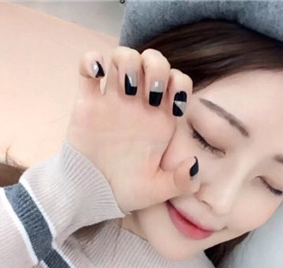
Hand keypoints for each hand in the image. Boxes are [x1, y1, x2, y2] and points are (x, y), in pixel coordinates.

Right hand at [65, 46, 199, 213]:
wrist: (92, 194)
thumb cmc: (126, 191)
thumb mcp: (156, 190)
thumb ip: (180, 181)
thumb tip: (195, 165)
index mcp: (160, 120)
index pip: (178, 82)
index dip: (180, 85)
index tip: (173, 107)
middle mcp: (138, 105)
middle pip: (152, 62)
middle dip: (156, 67)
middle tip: (150, 94)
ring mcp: (112, 101)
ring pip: (122, 58)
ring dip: (127, 61)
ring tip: (124, 87)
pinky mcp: (87, 103)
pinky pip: (87, 69)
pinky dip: (91, 61)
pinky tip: (96, 74)